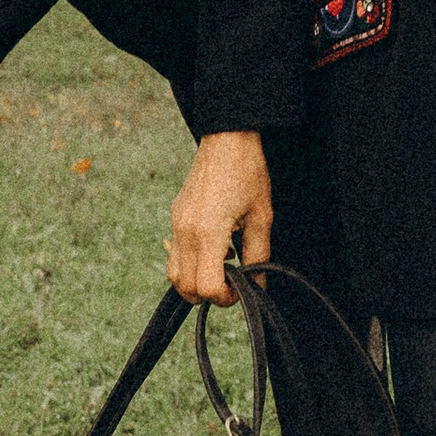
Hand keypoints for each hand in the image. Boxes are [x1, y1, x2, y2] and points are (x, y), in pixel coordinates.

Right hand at [168, 131, 273, 302]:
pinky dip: (191, 264)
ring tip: (223, 267)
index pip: (205, 286)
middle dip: (209, 294)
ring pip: (174, 274)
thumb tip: (257, 285)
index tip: (241, 288)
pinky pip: (175, 254)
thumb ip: (258, 255)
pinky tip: (216, 249)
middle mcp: (185, 231)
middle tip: (233, 283)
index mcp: (207, 232)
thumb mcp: (261, 217)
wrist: (227, 138)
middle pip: (185, 287)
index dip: (224, 297)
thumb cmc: (247, 172)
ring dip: (196, 282)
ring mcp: (176, 224)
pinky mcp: (175, 217)